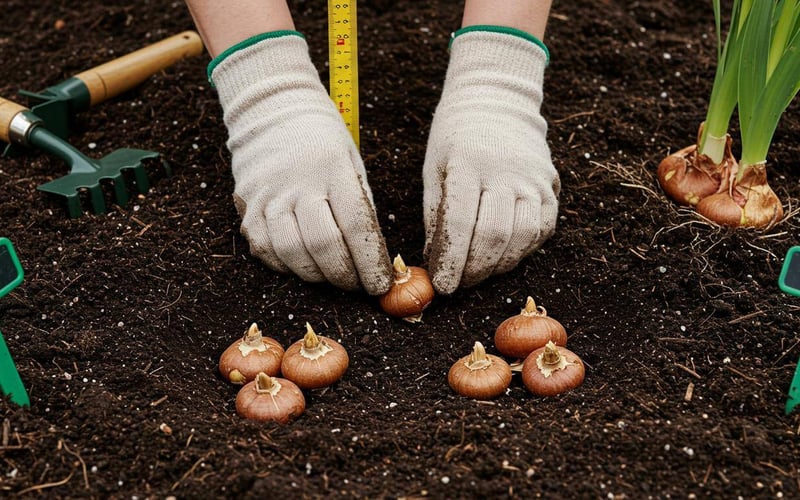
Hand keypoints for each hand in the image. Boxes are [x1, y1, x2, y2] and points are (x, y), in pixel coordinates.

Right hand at [211, 34, 391, 294]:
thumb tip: (375, 259)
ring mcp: (268, 197)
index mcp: (333, 169)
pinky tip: (305, 262)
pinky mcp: (248, 208)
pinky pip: (267, 252)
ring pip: (293, 255)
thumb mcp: (352, 163)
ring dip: (318, 276)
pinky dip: (289, 267)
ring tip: (333, 275)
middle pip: (324, 245)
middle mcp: (298, 183)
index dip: (371, 262)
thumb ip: (361, 208)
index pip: (357, 226)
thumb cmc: (322, 142)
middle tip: (358, 284)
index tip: (381, 283)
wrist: (271, 110)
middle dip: (346, 275)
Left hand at [423, 29, 559, 294]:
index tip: (442, 284)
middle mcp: (505, 170)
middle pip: (494, 234)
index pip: (461, 221)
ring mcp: (532, 179)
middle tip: (459, 284)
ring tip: (478, 273)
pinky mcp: (549, 186)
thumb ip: (436, 214)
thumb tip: (436, 261)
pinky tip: (502, 256)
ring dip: (499, 265)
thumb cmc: (455, 140)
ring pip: (522, 237)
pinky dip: (521, 251)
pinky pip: (541, 230)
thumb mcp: (434, 168)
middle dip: (474, 269)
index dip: (452, 259)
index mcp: (467, 162)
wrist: (497, 103)